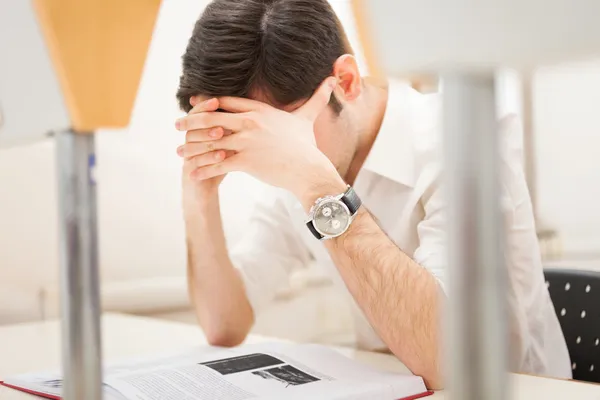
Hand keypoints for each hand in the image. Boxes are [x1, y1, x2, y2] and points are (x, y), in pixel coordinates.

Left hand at [175, 77, 345, 199]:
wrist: (310, 170)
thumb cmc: (307, 146)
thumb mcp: (308, 118)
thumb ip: (316, 98)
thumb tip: (332, 82)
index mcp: (259, 111)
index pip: (226, 102)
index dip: (207, 102)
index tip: (193, 103)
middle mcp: (249, 123)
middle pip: (211, 117)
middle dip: (190, 122)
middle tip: (176, 125)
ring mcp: (246, 142)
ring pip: (209, 141)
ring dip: (191, 147)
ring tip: (179, 152)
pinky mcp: (245, 161)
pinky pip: (217, 164)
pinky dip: (202, 169)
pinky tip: (192, 174)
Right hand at [178, 97, 231, 210]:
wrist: (204, 191)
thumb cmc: (221, 166)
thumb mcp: (233, 146)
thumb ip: (239, 128)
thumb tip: (258, 110)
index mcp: (200, 130)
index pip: (202, 110)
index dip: (211, 102)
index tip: (223, 96)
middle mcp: (191, 140)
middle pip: (194, 121)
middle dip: (207, 114)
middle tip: (218, 107)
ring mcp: (188, 155)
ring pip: (192, 139)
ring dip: (207, 134)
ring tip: (222, 132)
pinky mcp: (189, 172)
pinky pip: (195, 161)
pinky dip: (209, 157)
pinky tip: (223, 155)